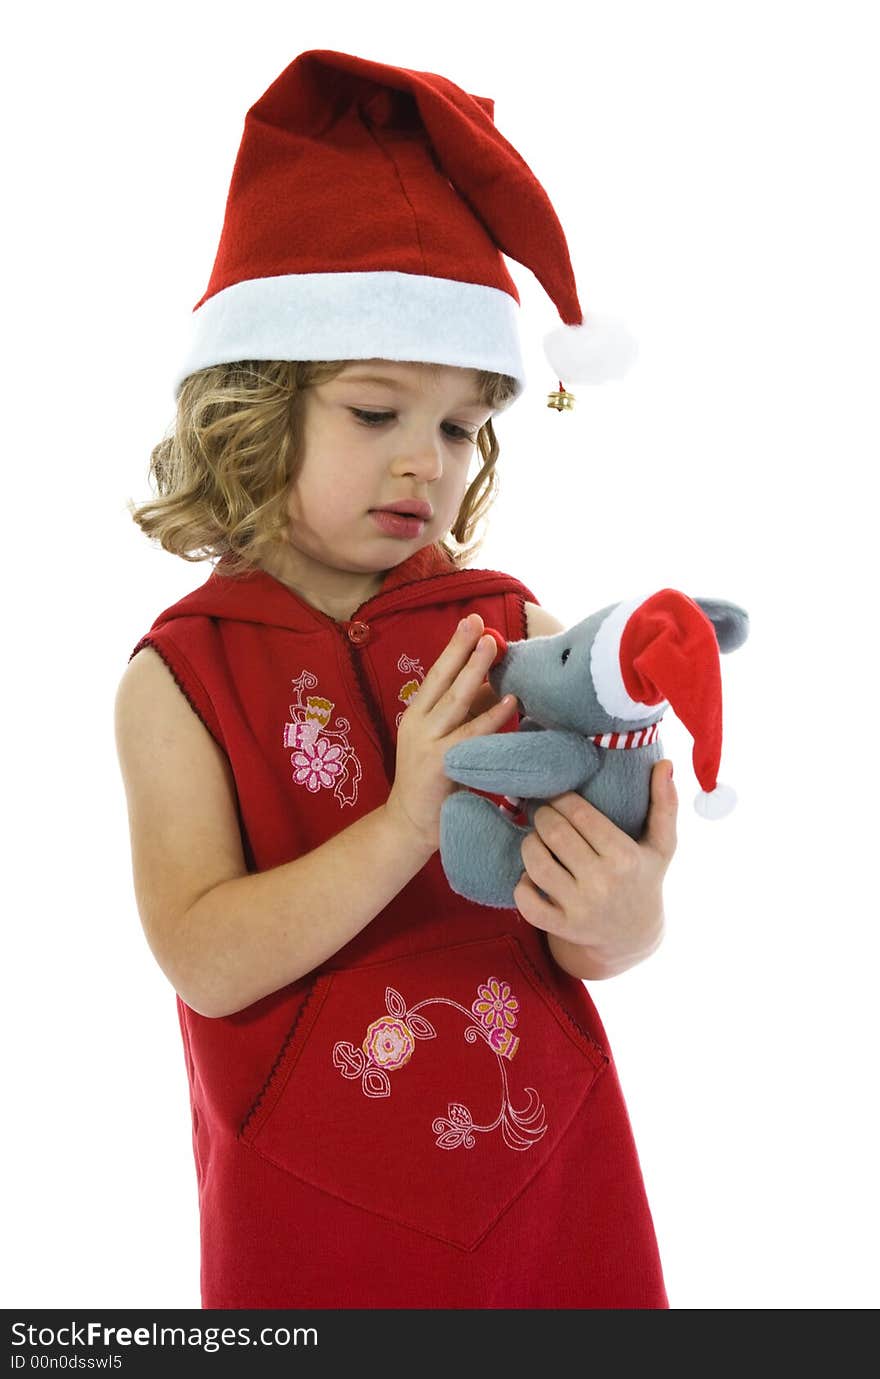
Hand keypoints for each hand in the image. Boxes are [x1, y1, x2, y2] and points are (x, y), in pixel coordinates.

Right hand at [385, 612, 518, 854]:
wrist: (409, 825)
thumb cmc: (433, 782)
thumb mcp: (443, 741)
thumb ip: (464, 715)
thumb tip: (497, 684)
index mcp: (415, 715)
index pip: (435, 675)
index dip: (453, 648)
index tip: (470, 621)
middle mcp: (417, 724)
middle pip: (441, 679)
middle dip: (461, 649)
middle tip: (480, 623)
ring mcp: (427, 743)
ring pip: (455, 700)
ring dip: (475, 671)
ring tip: (493, 647)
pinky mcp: (441, 764)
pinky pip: (472, 735)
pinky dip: (492, 716)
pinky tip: (510, 700)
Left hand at [513, 760, 677, 974]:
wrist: (634, 936)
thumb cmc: (644, 878)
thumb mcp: (662, 845)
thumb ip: (665, 804)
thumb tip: (665, 763)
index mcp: (625, 857)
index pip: (580, 814)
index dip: (561, 799)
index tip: (558, 795)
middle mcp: (602, 883)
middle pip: (554, 834)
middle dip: (542, 816)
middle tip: (542, 812)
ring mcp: (580, 908)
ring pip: (536, 863)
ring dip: (529, 844)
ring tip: (536, 837)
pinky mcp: (562, 927)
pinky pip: (527, 902)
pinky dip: (521, 885)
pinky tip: (531, 874)